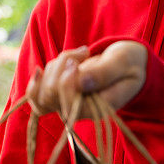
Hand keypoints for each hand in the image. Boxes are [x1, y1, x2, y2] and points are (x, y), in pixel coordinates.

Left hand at [26, 41, 147, 119]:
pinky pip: (35, 95)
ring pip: (42, 90)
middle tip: (84, 51)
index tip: (82, 57)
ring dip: (56, 65)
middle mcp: (79, 111)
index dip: (68, 81)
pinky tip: (41, 70)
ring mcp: (66, 104)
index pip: (68, 105)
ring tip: (79, 54)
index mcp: (98, 109)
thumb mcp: (123, 62)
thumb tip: (81, 82)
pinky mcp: (58, 97)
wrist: (127, 64)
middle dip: (62, 66)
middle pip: (50, 94)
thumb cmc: (128, 63)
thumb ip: (104, 73)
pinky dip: (37, 79)